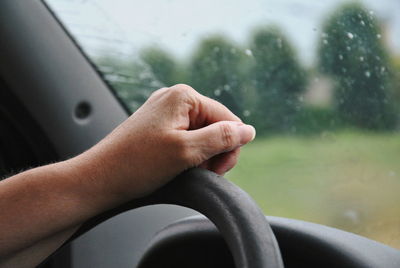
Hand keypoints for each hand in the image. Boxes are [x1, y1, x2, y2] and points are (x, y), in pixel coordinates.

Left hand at [71, 84, 254, 203]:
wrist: (99, 179)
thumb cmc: (137, 164)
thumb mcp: (186, 151)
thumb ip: (221, 138)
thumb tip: (249, 130)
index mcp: (183, 96)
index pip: (227, 119)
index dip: (229, 146)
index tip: (218, 170)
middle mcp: (175, 99)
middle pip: (216, 125)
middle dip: (215, 151)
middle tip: (203, 172)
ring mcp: (165, 112)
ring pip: (202, 134)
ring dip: (202, 155)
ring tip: (186, 170)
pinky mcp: (159, 127)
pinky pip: (187, 138)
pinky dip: (189, 154)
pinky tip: (178, 166)